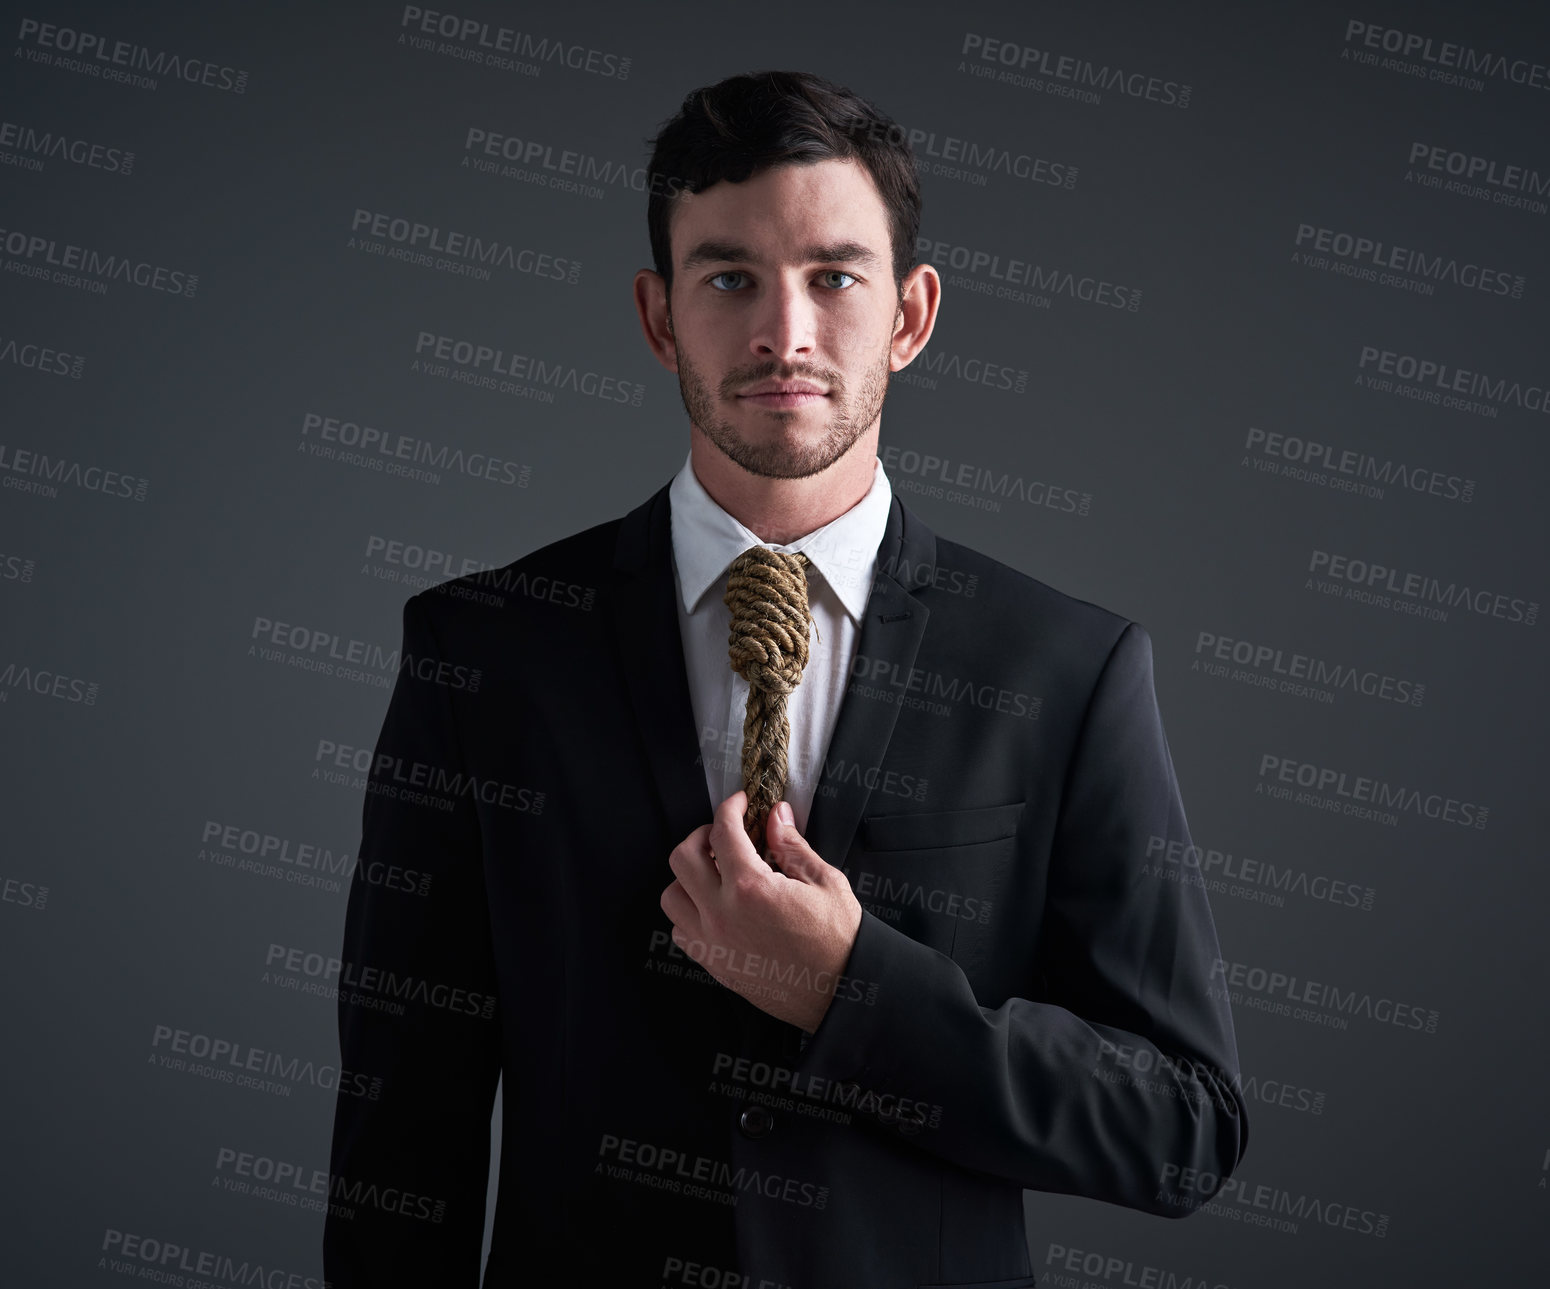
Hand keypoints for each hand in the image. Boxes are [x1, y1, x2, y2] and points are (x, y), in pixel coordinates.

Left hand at [660, 790, 862, 1032]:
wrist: (840, 995)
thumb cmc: (839, 941)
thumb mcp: (825, 882)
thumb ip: (793, 846)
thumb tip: (776, 816)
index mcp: (751, 888)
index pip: (722, 831)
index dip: (730, 808)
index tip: (741, 803)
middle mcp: (722, 914)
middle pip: (683, 857)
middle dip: (701, 835)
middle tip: (724, 834)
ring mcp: (713, 942)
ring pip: (672, 895)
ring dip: (689, 876)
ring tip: (716, 872)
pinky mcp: (713, 964)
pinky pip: (680, 931)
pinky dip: (689, 912)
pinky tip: (715, 907)